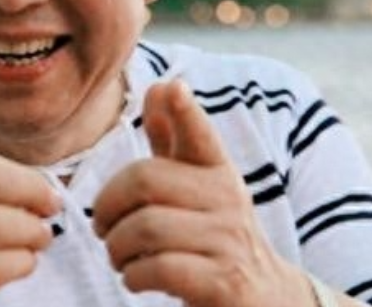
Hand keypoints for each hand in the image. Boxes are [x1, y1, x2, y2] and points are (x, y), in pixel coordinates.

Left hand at [92, 80, 314, 305]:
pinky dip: (133, 275)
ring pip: (146, 227)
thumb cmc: (216, 236)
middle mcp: (228, 200)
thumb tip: (160, 86)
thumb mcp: (198, 186)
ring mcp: (228, 242)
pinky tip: (136, 278)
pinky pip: (160, 268)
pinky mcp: (224, 283)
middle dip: (108, 205)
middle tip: (103, 226)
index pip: (200, 136)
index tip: (172, 87)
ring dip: (117, 247)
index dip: (185, 111)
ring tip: (119, 256)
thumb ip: (174, 140)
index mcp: (218, 173)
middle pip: (145, 180)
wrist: (267, 302)